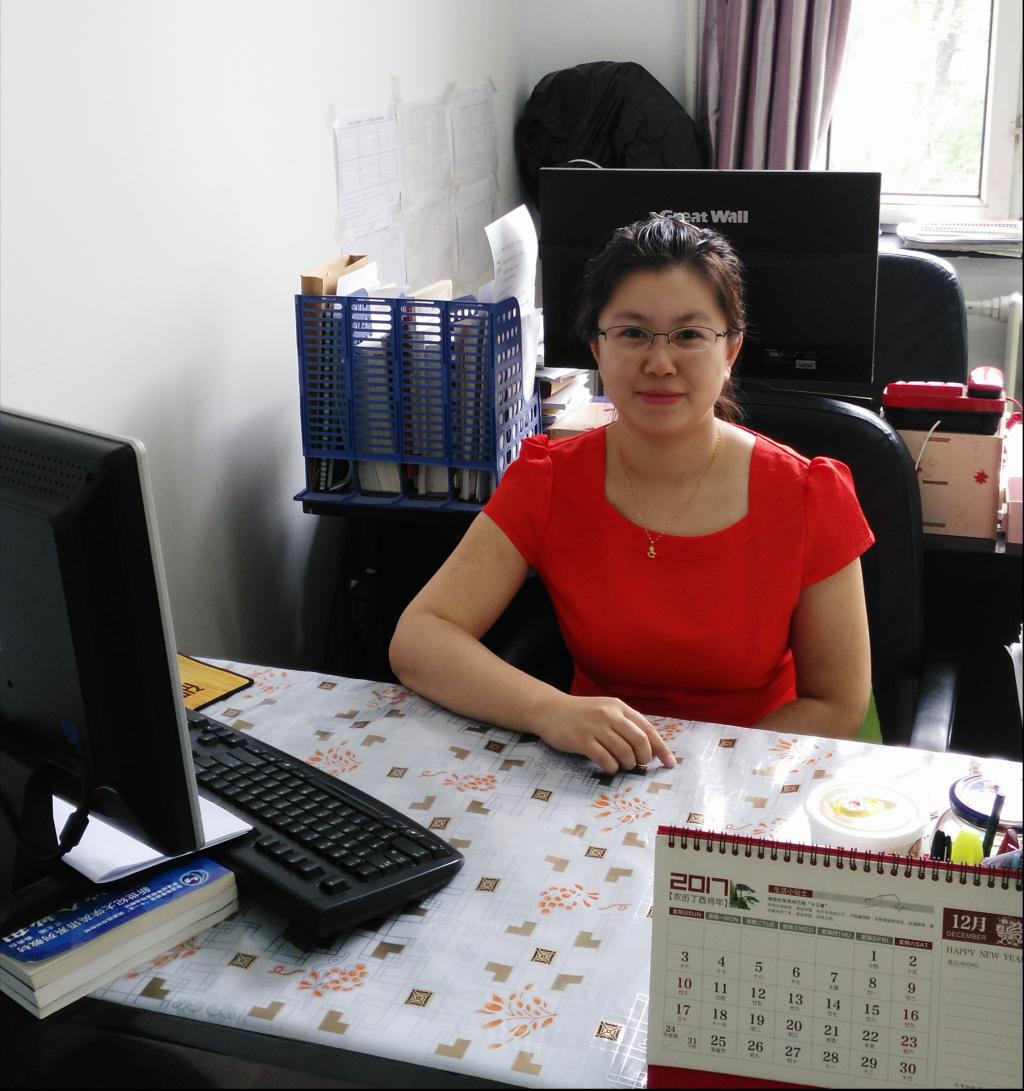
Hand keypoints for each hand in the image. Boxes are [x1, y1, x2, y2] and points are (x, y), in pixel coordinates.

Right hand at [535, 694, 676, 773]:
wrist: (549, 710)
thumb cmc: (581, 714)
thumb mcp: (605, 710)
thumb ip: (625, 724)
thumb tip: (650, 748)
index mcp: (619, 707)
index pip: (647, 729)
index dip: (661, 748)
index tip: (671, 763)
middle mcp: (609, 715)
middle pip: (640, 741)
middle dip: (644, 758)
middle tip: (639, 764)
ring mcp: (595, 727)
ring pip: (624, 752)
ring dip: (628, 764)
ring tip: (622, 765)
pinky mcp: (582, 740)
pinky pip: (605, 759)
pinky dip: (611, 767)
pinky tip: (608, 766)